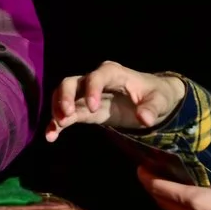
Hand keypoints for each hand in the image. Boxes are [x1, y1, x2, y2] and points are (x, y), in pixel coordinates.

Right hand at [45, 62, 188, 140]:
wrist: (151, 100)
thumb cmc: (155, 95)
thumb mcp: (159, 100)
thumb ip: (151, 108)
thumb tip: (144, 119)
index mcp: (113, 73)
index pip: (97, 76)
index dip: (92, 89)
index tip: (93, 108)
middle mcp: (95, 80)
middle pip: (71, 82)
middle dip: (65, 97)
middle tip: (67, 115)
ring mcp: (86, 94)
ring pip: (63, 95)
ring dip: (57, 109)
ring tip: (57, 126)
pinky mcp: (84, 109)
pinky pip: (66, 113)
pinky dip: (57, 123)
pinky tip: (51, 136)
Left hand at [138, 169, 210, 209]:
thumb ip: (209, 189)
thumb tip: (197, 190)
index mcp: (201, 203)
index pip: (163, 190)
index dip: (148, 178)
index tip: (141, 169)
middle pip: (164, 205)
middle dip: (154, 190)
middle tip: (149, 176)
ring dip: (167, 205)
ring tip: (163, 189)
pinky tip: (182, 207)